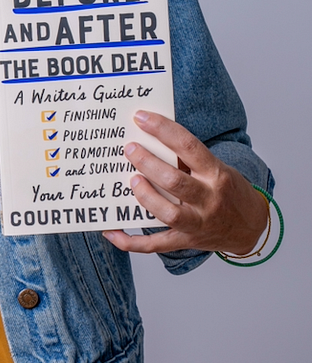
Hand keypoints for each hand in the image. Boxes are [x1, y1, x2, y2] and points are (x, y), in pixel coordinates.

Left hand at [102, 111, 267, 255]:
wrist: (251, 227)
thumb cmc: (228, 191)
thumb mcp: (217, 168)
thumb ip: (189, 158)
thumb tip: (150, 138)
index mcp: (216, 174)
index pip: (188, 146)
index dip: (163, 129)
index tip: (141, 117)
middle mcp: (208, 200)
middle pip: (174, 181)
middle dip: (148, 163)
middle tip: (130, 149)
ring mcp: (197, 224)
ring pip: (168, 213)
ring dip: (145, 196)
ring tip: (132, 180)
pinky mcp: (186, 241)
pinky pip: (155, 245)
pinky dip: (131, 241)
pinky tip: (111, 231)